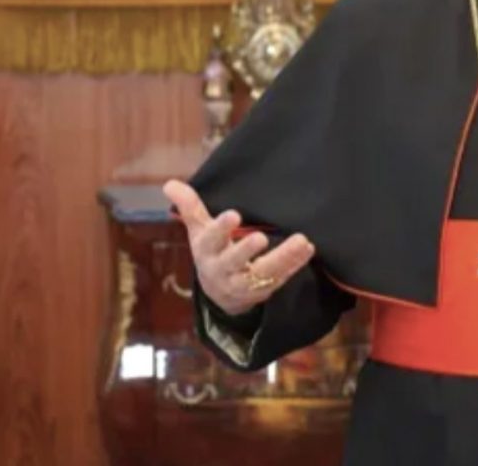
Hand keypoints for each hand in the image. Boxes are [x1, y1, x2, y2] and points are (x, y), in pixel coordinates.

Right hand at [162, 179, 315, 316]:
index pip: (211, 240)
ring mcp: (244, 283)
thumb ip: (190, 207)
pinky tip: (308, 250)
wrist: (221, 293)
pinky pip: (280, 278)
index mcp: (207, 252)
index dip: (220, 228)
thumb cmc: (212, 251)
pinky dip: (295, 264)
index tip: (234, 215)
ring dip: (283, 257)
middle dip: (245, 250)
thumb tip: (169, 184)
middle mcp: (223, 270)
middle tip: (260, 237)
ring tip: (302, 241)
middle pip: (234, 261)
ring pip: (262, 273)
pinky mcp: (263, 290)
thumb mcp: (199, 231)